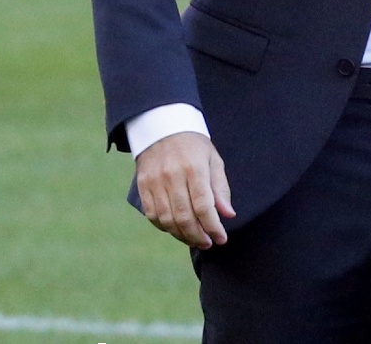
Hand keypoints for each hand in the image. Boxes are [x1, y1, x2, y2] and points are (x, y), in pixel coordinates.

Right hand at [135, 131, 234, 248]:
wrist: (162, 126)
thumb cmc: (194, 145)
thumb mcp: (213, 160)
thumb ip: (220, 188)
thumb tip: (228, 215)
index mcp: (194, 168)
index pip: (204, 206)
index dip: (213, 227)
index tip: (221, 239)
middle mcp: (172, 176)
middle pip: (184, 216)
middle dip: (198, 236)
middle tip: (208, 244)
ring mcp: (155, 182)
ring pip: (167, 219)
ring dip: (182, 235)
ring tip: (194, 240)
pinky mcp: (142, 185)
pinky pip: (152, 214)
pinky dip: (164, 227)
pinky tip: (176, 230)